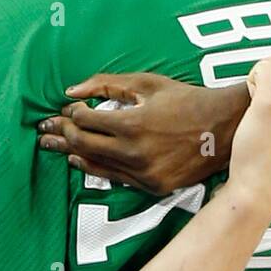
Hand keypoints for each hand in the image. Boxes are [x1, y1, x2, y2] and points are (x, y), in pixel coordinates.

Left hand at [37, 73, 249, 191]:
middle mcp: (135, 153)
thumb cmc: (186, 100)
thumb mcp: (148, 83)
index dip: (71, 112)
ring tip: (52, 144)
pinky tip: (80, 161)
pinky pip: (115, 178)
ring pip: (94, 165)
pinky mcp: (152, 187)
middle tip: (45, 126)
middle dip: (61, 132)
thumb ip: (106, 85)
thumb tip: (70, 91)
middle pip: (82, 144)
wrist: (224, 128)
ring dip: (70, 153)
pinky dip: (94, 167)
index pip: (85, 120)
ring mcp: (144, 174)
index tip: (69, 107)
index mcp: (133, 124)